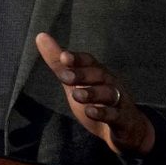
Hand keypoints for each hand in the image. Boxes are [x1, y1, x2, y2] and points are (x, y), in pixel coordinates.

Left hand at [35, 33, 153, 155]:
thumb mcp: (74, 81)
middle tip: (64, 76)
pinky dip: (103, 113)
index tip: (63, 56)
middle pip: (98, 74)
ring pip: (108, 93)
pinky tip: (91, 112)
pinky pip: (115, 115)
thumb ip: (58, 62)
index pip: (89, 61)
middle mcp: (110, 83)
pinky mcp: (123, 120)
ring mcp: (119, 100)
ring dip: (92, 93)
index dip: (77, 58)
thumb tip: (40, 36)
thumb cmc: (96, 100)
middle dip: (81, 74)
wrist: (126, 128)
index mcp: (97, 72)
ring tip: (76, 94)